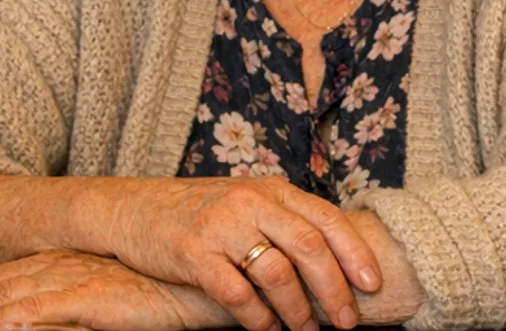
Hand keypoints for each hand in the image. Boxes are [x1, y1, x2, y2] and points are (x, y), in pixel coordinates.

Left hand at [0, 251, 229, 330]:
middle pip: (2, 286)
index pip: (12, 279)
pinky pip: (40, 311)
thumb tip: (51, 320)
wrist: (216, 281)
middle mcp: (72, 266)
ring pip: (10, 298)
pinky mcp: (94, 297)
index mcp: (76, 263)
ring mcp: (81, 279)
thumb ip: (89, 305)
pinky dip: (8, 319)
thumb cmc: (178, 294)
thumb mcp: (123, 299)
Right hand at [99, 177, 379, 330]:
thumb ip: (283, 220)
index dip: (355, 253)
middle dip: (334, 290)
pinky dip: (258, 318)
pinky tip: (266, 330)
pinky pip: (237, 294)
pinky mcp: (193, 254)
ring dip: (298, 310)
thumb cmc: (198, 211)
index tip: (372, 285)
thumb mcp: (246, 202)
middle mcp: (251, 203)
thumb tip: (334, 257)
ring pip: (278, 274)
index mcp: (271, 189)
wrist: (132, 208)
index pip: (327, 219)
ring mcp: (222, 227)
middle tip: (347, 321)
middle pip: (310, 248)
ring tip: (305, 330)